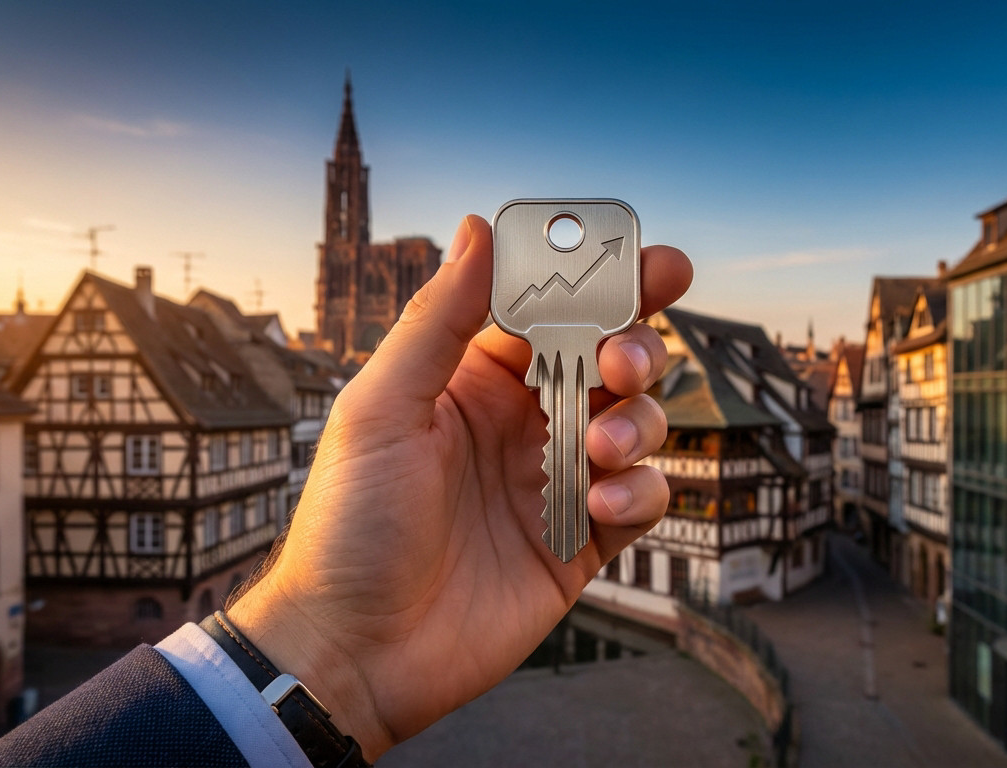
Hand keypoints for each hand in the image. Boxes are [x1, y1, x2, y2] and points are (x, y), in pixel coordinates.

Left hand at [228, 214, 692, 759]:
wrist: (355, 652)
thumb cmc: (349, 526)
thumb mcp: (383, 408)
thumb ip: (438, 320)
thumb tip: (479, 227)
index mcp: (473, 379)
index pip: (554, 310)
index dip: (608, 283)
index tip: (657, 266)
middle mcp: (521, 423)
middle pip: (609, 361)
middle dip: (635, 350)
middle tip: (623, 363)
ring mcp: (553, 484)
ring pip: (637, 425)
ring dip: (637, 422)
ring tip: (598, 445)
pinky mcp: (578, 546)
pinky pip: (641, 501)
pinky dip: (639, 493)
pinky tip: (600, 506)